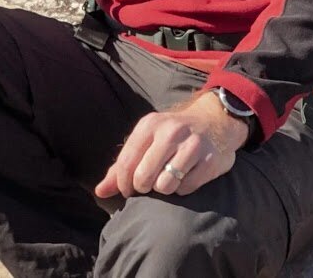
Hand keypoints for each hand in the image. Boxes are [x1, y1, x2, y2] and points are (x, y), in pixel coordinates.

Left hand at [94, 91, 248, 198]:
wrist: (213, 120)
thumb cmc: (171, 134)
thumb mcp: (146, 139)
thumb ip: (121, 166)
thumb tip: (99, 192)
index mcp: (149, 125)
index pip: (126, 163)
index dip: (122, 184)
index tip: (128, 189)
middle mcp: (170, 131)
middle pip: (144, 177)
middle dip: (143, 187)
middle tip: (150, 184)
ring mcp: (192, 145)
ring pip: (165, 185)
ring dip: (165, 189)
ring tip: (168, 178)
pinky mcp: (209, 160)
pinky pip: (186, 188)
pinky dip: (183, 188)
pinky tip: (186, 175)